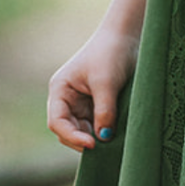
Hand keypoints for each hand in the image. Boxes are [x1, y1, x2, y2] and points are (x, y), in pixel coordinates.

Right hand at [48, 26, 138, 151]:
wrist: (127, 36)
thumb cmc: (110, 53)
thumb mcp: (106, 83)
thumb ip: (104, 111)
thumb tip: (104, 138)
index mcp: (60, 90)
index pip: (57, 122)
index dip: (72, 137)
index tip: (93, 144)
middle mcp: (67, 99)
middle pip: (68, 131)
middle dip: (84, 140)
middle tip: (105, 149)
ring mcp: (82, 104)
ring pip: (83, 131)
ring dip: (96, 138)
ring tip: (113, 143)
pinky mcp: (97, 106)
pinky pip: (96, 126)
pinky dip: (104, 133)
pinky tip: (116, 136)